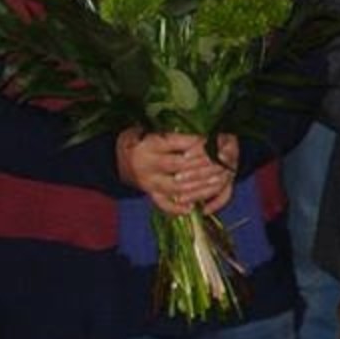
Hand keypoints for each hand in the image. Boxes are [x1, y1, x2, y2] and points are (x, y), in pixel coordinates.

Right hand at [117, 129, 234, 214]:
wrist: (117, 158)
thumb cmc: (142, 140)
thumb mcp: (153, 130)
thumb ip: (174, 133)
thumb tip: (201, 132)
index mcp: (150, 144)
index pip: (176, 143)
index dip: (196, 142)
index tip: (214, 141)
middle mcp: (148, 164)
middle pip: (178, 165)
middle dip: (202, 164)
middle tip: (222, 162)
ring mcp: (148, 182)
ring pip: (175, 187)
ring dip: (198, 187)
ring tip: (217, 182)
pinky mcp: (149, 194)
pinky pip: (163, 204)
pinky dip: (177, 208)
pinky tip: (193, 208)